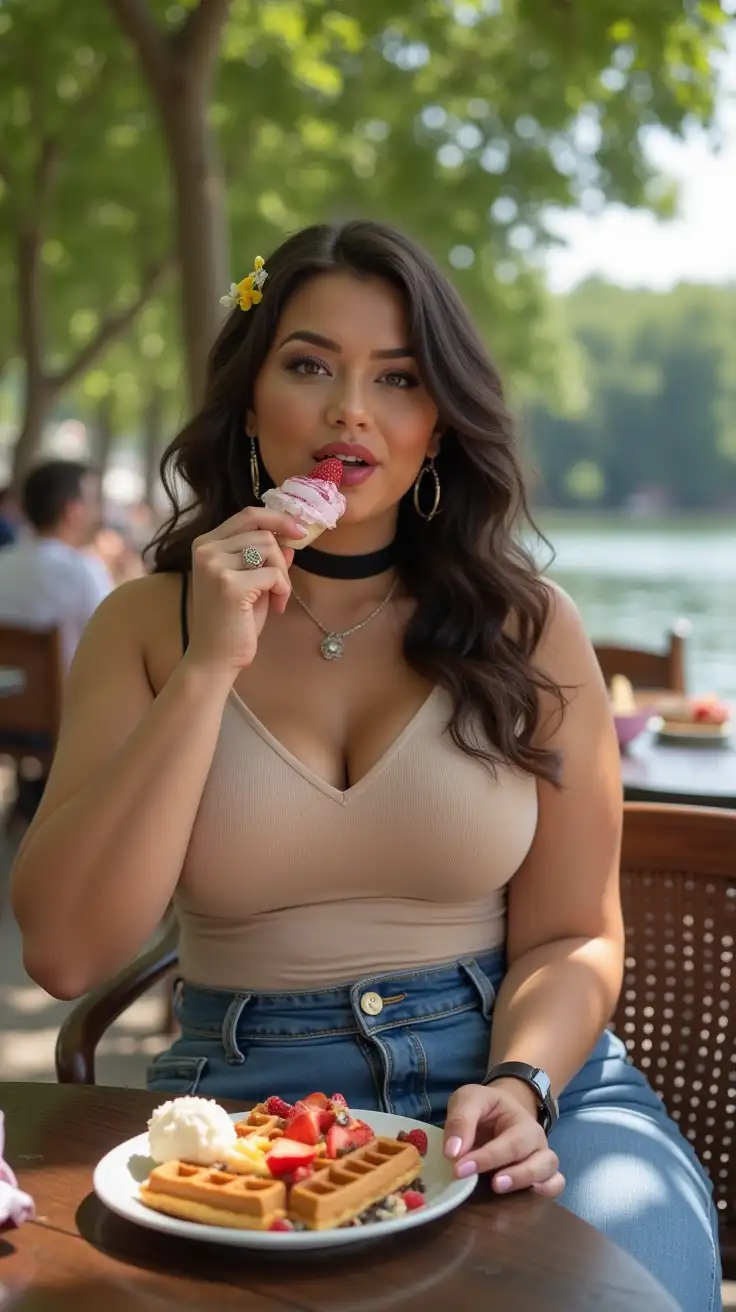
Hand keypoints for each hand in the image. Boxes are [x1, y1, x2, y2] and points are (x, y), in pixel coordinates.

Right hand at [186, 506, 306, 677]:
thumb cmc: (233, 622)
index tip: (299, 531)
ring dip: (282, 575)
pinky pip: (274, 573)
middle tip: (280, 587)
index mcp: (206, 544)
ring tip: (277, 599)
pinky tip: (276, 608)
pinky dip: (283, 589)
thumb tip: (289, 541)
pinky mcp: (229, 584)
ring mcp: (215, 565)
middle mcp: (206, 550)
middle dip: (281, 559)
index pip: (248, 515)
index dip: (278, 518)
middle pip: (263, 533)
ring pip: (270, 549)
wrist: (215, 658)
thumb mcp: (253, 583)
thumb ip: (266, 559)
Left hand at [443, 1080, 564, 1196]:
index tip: (460, 1168)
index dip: (486, 1157)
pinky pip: (555, 1185)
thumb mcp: (468, 1100)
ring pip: (550, 1173)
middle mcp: (535, 1141)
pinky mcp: (541, 1176)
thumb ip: (459, 1121)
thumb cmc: (484, 1107)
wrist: (499, 1111)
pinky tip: (526, 1197)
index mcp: (521, 1121)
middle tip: (491, 1183)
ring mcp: (541, 1159)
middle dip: (514, 1173)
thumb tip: (452, 1153)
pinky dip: (547, 1191)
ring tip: (500, 1187)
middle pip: (536, 1159)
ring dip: (528, 1182)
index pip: (510, 1141)